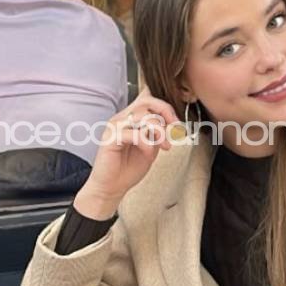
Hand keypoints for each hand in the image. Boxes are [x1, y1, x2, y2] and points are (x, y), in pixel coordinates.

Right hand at [75, 90, 180, 218]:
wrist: (111, 187)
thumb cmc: (128, 168)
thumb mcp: (151, 147)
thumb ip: (158, 133)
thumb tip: (172, 123)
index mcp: (130, 118)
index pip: (147, 98)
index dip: (165, 106)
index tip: (175, 122)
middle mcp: (121, 119)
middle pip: (146, 102)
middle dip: (165, 113)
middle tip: (174, 129)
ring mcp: (114, 127)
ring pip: (141, 115)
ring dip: (158, 131)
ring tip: (164, 146)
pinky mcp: (111, 139)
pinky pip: (134, 134)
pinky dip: (147, 143)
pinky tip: (149, 154)